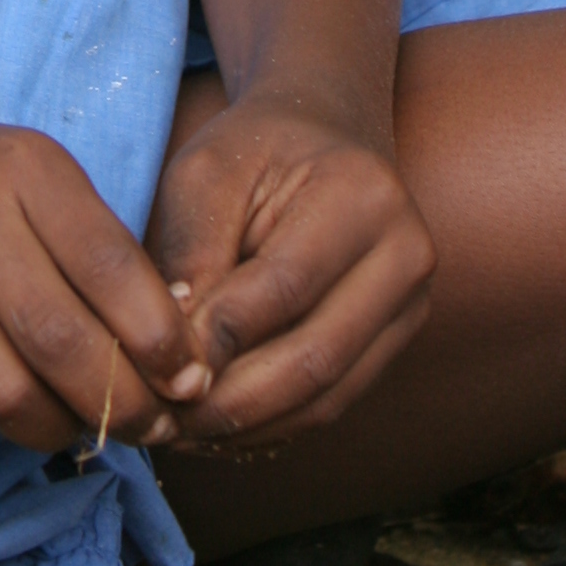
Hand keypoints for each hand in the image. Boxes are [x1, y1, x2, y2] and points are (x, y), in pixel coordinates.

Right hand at [0, 93, 213, 457]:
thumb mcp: (28, 179)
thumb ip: (93, 248)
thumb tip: (177, 352)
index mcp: (25, 166)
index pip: (114, 269)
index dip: (163, 341)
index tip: (190, 381)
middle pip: (65, 340)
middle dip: (124, 402)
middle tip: (156, 427)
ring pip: (11, 386)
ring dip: (66, 425)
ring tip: (93, 428)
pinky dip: (13, 421)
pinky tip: (36, 414)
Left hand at [145, 89, 434, 446]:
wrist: (323, 131)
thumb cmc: (254, 148)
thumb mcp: (206, 172)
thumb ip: (192, 252)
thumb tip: (176, 351)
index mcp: (362, 194)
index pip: (282, 288)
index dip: (216, 339)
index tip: (154, 369)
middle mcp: (406, 253)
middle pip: (316, 357)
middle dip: (232, 403)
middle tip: (163, 422)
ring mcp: (411, 303)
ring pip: (328, 395)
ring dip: (250, 427)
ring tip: (182, 434)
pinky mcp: (397, 338)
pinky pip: (334, 402)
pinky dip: (274, 425)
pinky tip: (218, 429)